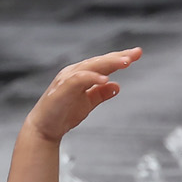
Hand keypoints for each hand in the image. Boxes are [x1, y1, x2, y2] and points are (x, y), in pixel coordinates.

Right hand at [25, 48, 141, 143]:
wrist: (44, 128)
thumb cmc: (63, 114)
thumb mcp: (87, 103)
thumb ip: (101, 94)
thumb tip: (117, 86)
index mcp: (82, 74)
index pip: (104, 63)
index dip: (120, 58)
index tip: (137, 53)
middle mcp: (75, 72)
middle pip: (100, 61)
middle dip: (118, 56)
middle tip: (136, 53)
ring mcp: (68, 78)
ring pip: (91, 66)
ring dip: (109, 63)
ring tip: (125, 62)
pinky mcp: (63, 88)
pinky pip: (79, 79)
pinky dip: (92, 77)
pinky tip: (105, 79)